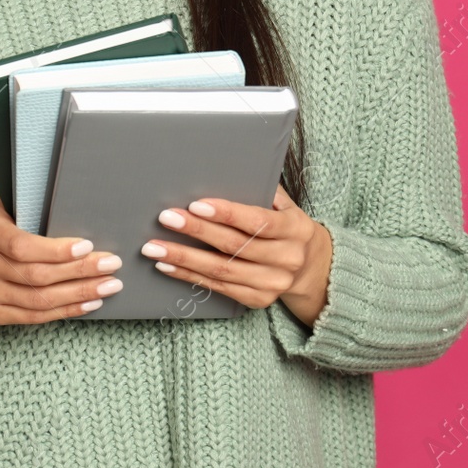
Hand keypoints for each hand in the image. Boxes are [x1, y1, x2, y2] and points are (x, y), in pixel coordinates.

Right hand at [0, 197, 124, 340]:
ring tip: (108, 286)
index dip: (56, 250)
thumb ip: (31, 210)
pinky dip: (65, 310)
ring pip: (39, 300)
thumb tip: (78, 202)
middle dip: (79, 271)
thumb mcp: (4, 212)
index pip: (22, 246)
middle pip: (37, 275)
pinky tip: (89, 303)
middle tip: (111, 265)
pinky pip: (34, 317)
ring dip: (79, 294)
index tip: (87, 246)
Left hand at [140, 184, 332, 323]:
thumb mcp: (286, 205)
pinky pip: (218, 288)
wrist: (312, 269)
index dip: (227, 213)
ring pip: (221, 271)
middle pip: (235, 246)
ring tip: (154, 247)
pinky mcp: (257, 300)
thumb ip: (263, 189)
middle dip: (197, 231)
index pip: (258, 222)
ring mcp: (272, 284)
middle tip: (166, 218)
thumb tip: (231, 167)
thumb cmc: (288, 227)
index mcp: (295, 229)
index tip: (196, 204)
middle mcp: (286, 259)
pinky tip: (167, 265)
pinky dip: (189, 276)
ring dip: (184, 258)